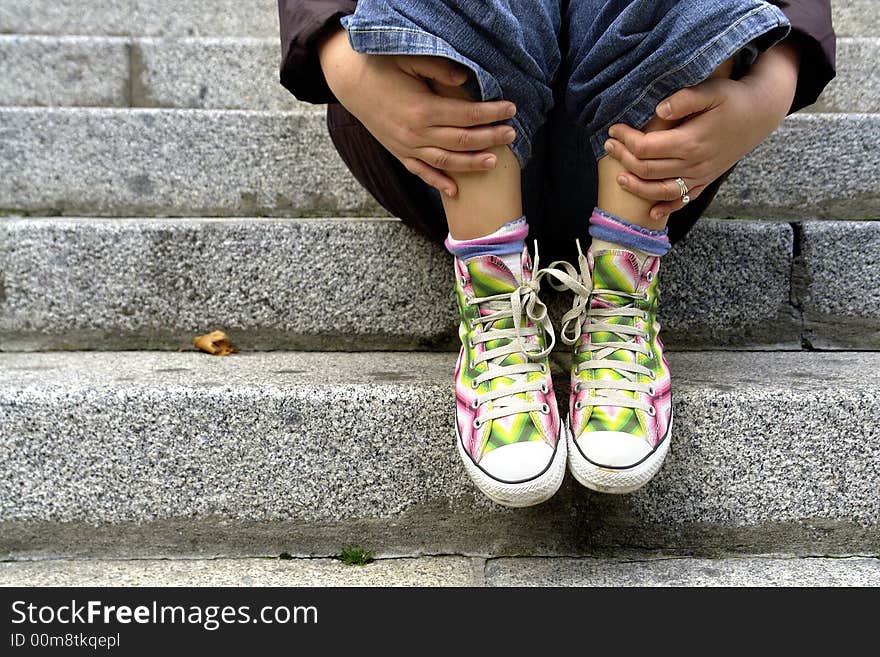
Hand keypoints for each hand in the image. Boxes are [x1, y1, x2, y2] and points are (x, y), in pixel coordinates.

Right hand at [319, 29, 516, 195]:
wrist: (350, 82)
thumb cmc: (382, 66)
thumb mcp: (410, 59)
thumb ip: (439, 69)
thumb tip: (466, 80)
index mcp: (423, 109)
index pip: (467, 115)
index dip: (491, 113)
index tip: (510, 108)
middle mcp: (416, 133)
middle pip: (462, 140)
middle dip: (490, 138)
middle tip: (511, 134)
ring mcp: (407, 146)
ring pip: (446, 161)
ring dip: (471, 163)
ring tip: (494, 161)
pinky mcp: (399, 152)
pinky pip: (421, 172)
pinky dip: (438, 183)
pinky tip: (455, 191)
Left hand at [603, 42, 799, 219]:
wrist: (761, 113)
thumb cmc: (733, 98)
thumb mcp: (712, 90)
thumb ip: (684, 99)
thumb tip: (658, 109)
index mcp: (691, 140)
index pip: (646, 146)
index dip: (626, 139)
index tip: (613, 129)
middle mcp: (694, 163)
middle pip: (648, 169)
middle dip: (624, 159)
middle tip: (608, 146)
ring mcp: (700, 175)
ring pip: (661, 190)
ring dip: (637, 187)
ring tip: (619, 178)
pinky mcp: (706, 181)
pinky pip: (683, 200)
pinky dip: (667, 208)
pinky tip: (652, 212)